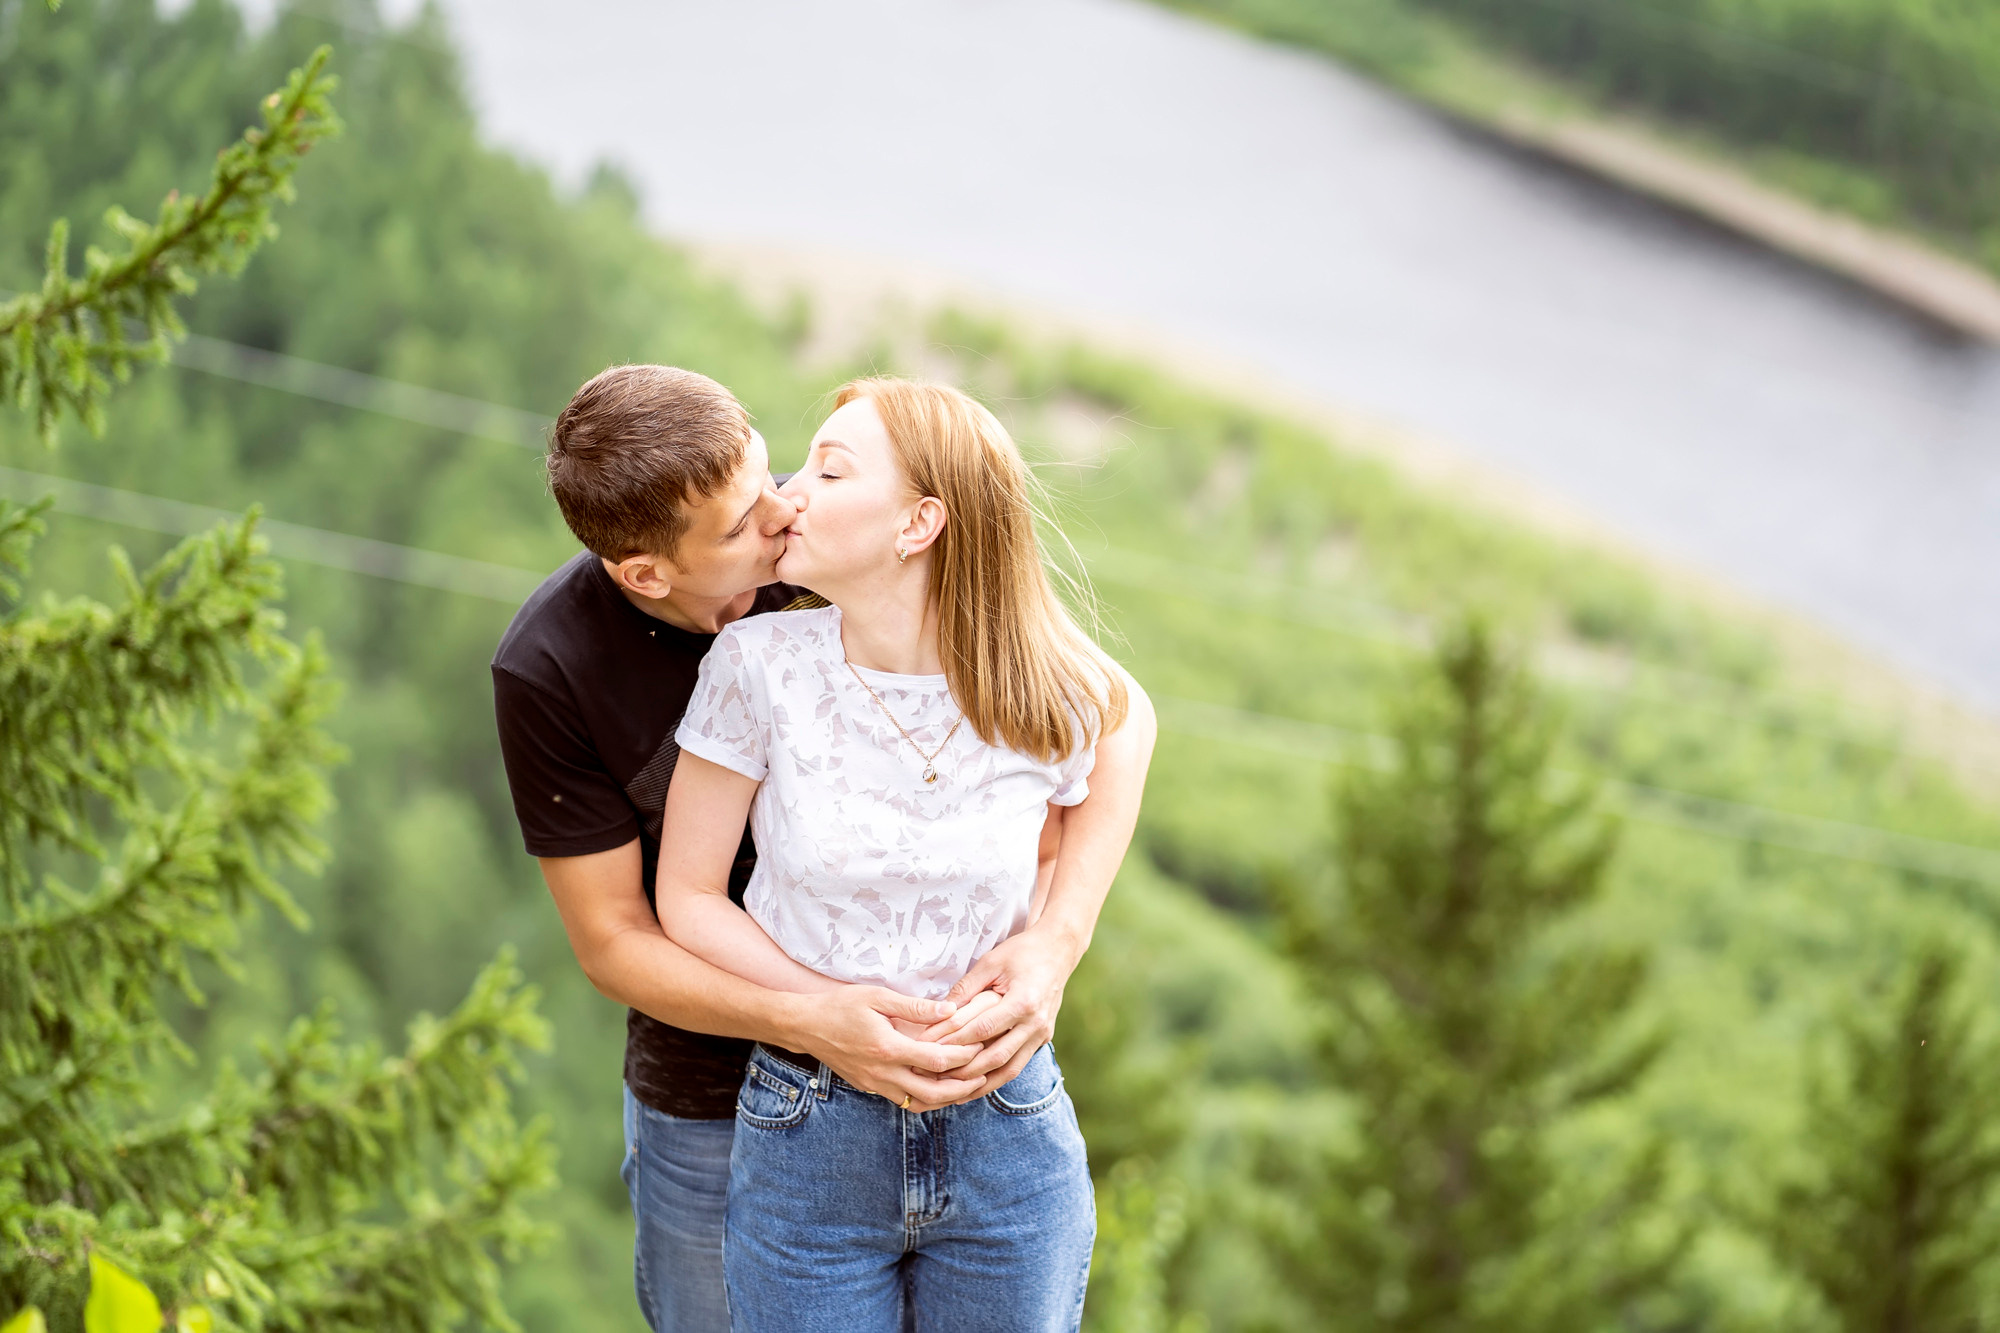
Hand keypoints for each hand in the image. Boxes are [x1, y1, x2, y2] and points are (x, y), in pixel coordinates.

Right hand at [792, 984, 986, 1111]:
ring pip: (918, 1104)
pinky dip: (924, 1097)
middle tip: (983, 1077)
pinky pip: (903, 1100)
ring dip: (945, 1098)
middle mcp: (882, 1073)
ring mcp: (875, 1084)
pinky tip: (937, 1085)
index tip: (979, 1046)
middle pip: (932, 1094)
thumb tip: (951, 1010)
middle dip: (962, 1088)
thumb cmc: (841, 1006)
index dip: (962, 1057)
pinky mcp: (869, 1087)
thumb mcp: (878, 997)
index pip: (936, 1061)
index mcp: (887, 1049)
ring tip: (966, 1085)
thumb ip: (916, 1007)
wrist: (806, 1026)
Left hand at [935, 926, 1081, 1099]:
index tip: (930, 1050)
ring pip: (1009, 1070)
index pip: (983, 1029)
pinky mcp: (1042, 1040)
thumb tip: (940, 1012)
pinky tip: (975, 1085)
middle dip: (964, 1071)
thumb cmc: (1021, 953)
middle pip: (996, 1057)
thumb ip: (966, 988)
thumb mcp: (991, 962)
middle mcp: (1035, 1023)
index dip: (955, 1042)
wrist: (1058, 951)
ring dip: (981, 1084)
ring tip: (952, 1094)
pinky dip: (995, 1078)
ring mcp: (1042, 1034)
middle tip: (934, 1077)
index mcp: (1023, 1001)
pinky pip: (1017, 1065)